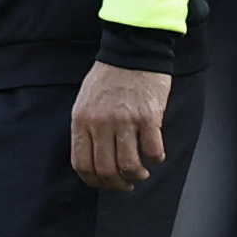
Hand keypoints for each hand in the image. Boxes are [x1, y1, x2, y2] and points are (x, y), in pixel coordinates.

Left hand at [70, 62, 171, 191]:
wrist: (132, 51)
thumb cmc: (108, 77)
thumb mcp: (84, 102)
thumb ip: (85, 129)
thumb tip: (93, 160)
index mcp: (81, 120)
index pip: (82, 164)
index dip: (94, 181)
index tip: (104, 183)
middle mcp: (100, 123)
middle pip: (106, 170)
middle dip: (117, 185)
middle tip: (126, 185)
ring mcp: (124, 120)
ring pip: (129, 165)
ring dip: (137, 175)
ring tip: (141, 173)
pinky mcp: (148, 117)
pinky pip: (152, 150)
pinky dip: (155, 158)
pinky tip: (155, 155)